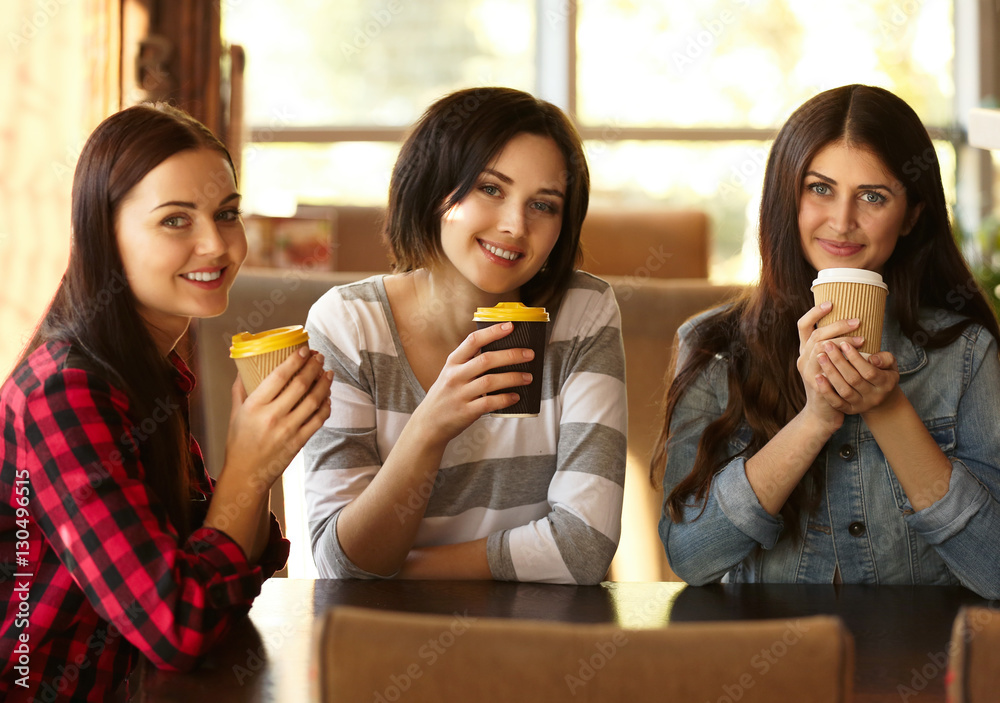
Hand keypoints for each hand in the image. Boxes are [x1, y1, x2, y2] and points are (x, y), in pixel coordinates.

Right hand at [223, 347, 332, 489]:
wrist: (247, 474)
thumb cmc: (239, 442)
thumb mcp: (234, 413)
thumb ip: (240, 388)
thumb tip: (244, 366)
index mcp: (254, 406)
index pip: (278, 376)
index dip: (294, 360)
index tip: (304, 349)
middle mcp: (272, 416)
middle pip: (300, 385)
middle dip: (314, 367)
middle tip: (319, 356)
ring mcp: (288, 430)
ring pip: (314, 401)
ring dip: (324, 384)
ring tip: (328, 372)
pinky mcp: (299, 441)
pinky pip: (318, 420)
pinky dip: (326, 406)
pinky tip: (328, 397)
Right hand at [414, 322, 532, 447]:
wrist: (428, 423)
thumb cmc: (446, 395)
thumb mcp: (451, 373)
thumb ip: (470, 362)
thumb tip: (503, 351)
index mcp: (453, 362)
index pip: (473, 341)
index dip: (493, 332)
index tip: (511, 326)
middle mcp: (455, 376)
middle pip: (486, 360)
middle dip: (511, 355)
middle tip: (530, 354)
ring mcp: (460, 394)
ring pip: (490, 382)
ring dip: (513, 378)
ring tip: (528, 377)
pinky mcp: (466, 412)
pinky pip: (489, 403)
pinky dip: (505, 399)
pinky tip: (516, 397)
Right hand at [796, 302, 863, 429]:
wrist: (823, 413)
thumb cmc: (831, 383)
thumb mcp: (829, 362)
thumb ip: (835, 346)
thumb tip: (852, 325)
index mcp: (805, 350)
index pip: (803, 325)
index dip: (814, 313)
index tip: (830, 303)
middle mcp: (803, 359)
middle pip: (816, 335)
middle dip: (838, 326)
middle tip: (858, 322)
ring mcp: (807, 372)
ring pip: (821, 349)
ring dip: (843, 342)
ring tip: (863, 340)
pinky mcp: (816, 384)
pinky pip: (827, 367)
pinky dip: (843, 360)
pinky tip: (860, 355)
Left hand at [814, 341, 899, 414]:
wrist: (880, 398)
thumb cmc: (882, 374)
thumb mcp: (890, 365)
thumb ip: (885, 359)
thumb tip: (872, 358)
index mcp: (885, 384)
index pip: (869, 371)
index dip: (855, 358)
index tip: (844, 343)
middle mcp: (874, 397)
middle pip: (854, 379)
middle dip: (839, 361)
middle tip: (827, 345)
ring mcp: (860, 405)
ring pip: (844, 390)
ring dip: (831, 373)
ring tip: (821, 357)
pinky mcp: (849, 410)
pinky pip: (836, 402)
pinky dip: (826, 390)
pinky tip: (818, 376)